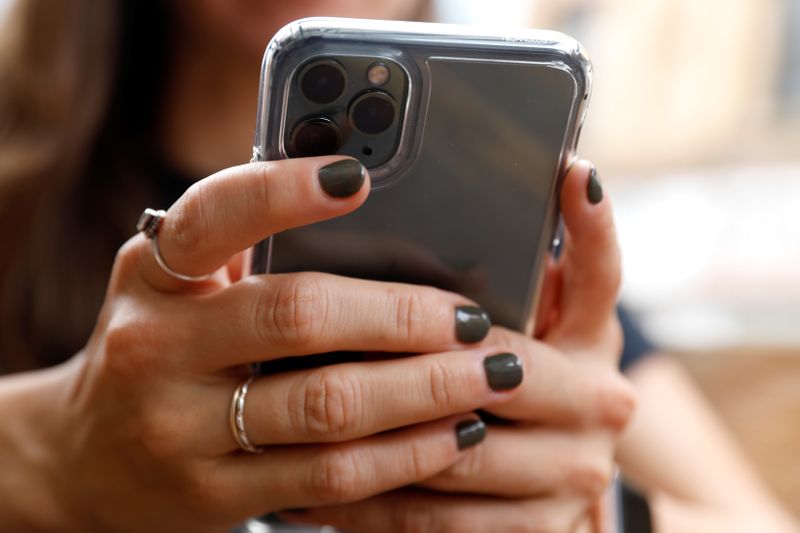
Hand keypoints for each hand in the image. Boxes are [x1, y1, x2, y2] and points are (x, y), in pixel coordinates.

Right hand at [8, 157, 530, 530]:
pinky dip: (405, 455)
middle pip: (296, 317)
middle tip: (471, 317)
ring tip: (488, 374)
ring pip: (328, 407)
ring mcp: (183, 430)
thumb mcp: (174, 286)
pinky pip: (331, 478)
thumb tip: (356, 197)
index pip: (214, 218)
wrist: (84, 458)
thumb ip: (243, 248)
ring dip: (424, 390)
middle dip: (401, 314)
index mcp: (153, 277)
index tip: (357, 175)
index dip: (282, 191)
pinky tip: (452, 434)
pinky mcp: (215, 495)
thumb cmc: (156, 347)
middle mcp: (158, 348)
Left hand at [278, 161, 634, 531]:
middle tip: (331, 339)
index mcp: (590, 336)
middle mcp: (599, 400)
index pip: (601, 271)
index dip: (592, 223)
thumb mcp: (522, 320)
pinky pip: (439, 522)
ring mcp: (575, 472)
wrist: (554, 474)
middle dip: (419, 361)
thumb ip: (494, 279)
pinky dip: (370, 504)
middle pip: (510, 373)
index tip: (571, 170)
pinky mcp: (541, 529)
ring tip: (294, 409)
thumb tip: (415, 215)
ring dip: (377, 435)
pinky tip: (309, 485)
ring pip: (462, 453)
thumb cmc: (516, 372)